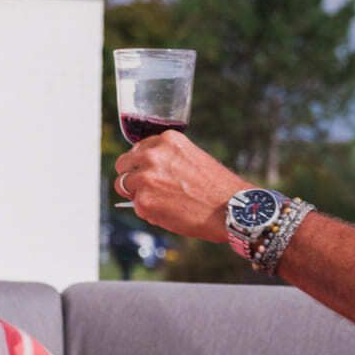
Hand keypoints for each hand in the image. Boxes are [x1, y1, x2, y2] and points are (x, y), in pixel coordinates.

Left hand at [113, 132, 241, 240]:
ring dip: (137, 194)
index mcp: (166, 140)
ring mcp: (145, 178)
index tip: (147, 172)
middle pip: (123, 164)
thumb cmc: (217, 187)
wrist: (231, 209)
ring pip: (123, 186)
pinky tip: (169, 213)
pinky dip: (148, 212)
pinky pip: (136, 207)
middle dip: (131, 177)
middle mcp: (152, 155)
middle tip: (146, 189)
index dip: (141, 163)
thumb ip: (167, 160)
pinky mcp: (144, 202)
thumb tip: (144, 172)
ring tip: (161, 202)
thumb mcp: (191, 158)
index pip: (137, 149)